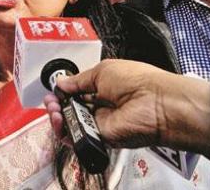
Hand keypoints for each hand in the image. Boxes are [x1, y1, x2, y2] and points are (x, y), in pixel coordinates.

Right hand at [42, 59, 209, 155]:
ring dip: (57, 118)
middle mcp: (101, 107)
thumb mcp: (102, 71)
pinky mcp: (102, 138)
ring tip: (54, 110)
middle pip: (70, 110)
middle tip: (51, 102)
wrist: (158, 103)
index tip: (54, 90)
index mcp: (102, 88)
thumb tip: (61, 83)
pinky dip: (65, 132)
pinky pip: (78, 138)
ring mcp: (100, 124)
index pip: (76, 93)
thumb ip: (79, 80)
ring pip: (71, 125)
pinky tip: (61, 120)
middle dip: (56, 105)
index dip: (62, 92)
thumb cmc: (139, 82)